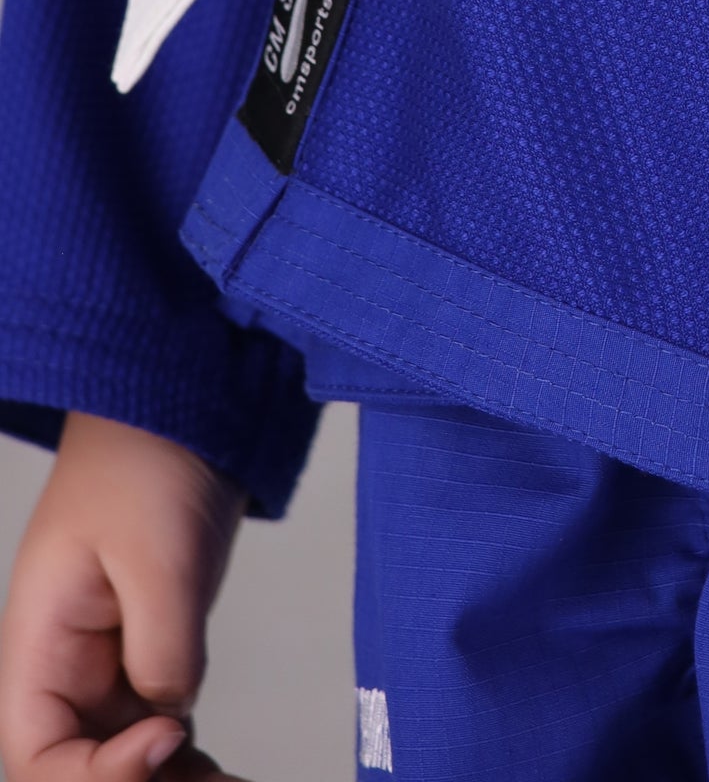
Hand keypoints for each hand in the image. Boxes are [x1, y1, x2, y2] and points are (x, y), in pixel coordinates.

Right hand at [0, 416, 247, 781]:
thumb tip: (172, 713)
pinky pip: (160, 733)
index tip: (165, 739)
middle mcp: (66, 669)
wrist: (180, 405)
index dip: (95, 775)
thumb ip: (161, 645)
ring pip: (126, 762)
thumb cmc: (148, 458)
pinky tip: (229, 778)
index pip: (38, 752)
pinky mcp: (152, 656)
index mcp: (40, 643)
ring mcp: (108, 668)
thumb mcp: (158, 553)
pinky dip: (190, 764)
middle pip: (81, 769)